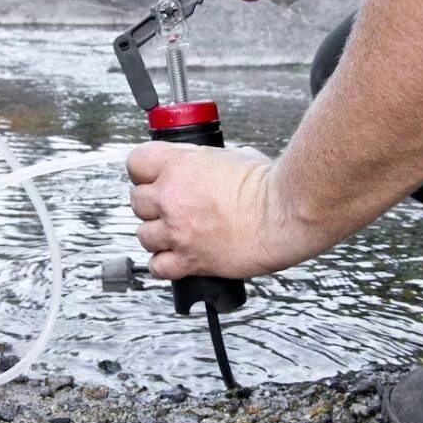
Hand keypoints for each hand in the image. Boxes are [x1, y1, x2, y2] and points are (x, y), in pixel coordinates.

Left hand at [126, 141, 320, 279]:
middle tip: (171, 206)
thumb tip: (204, 166)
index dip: (144, 171)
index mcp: (180, 166)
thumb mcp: (232, 155)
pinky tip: (177, 256)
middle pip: (137, 201)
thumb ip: (206, 162)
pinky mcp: (190, 260)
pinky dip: (164, 263)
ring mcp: (178, 231)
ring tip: (177, 232)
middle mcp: (172, 198)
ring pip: (143, 235)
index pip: (136, 163)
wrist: (285, 214)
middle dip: (152, 204)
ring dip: (157, 234)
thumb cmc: (269, 185)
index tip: (152, 177)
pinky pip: (158, 267)